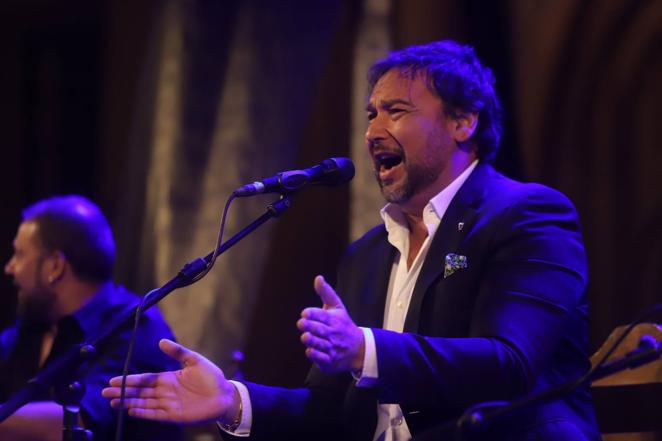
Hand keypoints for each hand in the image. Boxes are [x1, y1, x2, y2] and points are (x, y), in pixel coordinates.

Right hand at [102, 339, 239, 424]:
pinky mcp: (174, 415)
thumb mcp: (195, 360)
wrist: (225, 395)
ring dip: (129, 402)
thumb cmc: (212, 377)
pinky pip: (155, 414)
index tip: (114, 380)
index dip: (130, 380)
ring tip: (113, 402)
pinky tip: (131, 410)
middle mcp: (166, 392)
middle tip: (105, 393)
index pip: (145, 379)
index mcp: (169, 378)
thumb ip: (178, 352)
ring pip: (144, 403)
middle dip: (123, 392)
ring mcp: (169, 404)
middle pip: (141, 392)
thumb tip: (160, 341)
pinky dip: (143, 413)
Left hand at [297, 275, 364, 373]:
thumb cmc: (343, 325)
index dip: (313, 314)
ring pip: (320, 344)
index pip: (323, 315)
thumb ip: (326, 293)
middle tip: (301, 323)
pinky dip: (316, 355)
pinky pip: (322, 358)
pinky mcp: (329, 360)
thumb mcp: (337, 307)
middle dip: (310, 326)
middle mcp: (333, 333)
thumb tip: (318, 277)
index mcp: (334, 319)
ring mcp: (332, 347)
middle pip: (320, 329)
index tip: (305, 313)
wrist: (358, 349)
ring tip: (305, 337)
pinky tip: (309, 351)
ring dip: (312, 340)